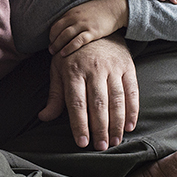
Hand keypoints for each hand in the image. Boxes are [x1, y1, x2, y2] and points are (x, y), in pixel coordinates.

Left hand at [38, 35, 138, 151]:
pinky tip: (129, 126)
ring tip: (115, 141)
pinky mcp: (127, 67)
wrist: (96, 30)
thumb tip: (43, 117)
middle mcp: (93, 69)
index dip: (80, 124)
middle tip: (101, 147)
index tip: (82, 143)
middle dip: (100, 128)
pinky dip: (133, 110)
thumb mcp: (58, 70)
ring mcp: (112, 67)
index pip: (77, 103)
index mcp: (73, 71)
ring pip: (116, 100)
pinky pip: (132, 92)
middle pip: (98, 104)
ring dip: (117, 123)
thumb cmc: (73, 54)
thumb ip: (55, 95)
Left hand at [47, 0, 127, 56]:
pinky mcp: (93, 32)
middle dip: (53, 42)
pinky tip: (64, 53)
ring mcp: (84, 25)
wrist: (114, 8)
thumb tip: (64, 29)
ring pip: (66, 36)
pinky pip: (78, 41)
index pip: (56, 25)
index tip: (51, 42)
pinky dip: (69, 48)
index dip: (51, 35)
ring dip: (58, 45)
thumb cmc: (97, 11)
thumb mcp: (81, 11)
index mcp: (71, 13)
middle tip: (50, 50)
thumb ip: (72, 18)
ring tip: (54, 53)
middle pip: (58, 31)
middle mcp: (75, 18)